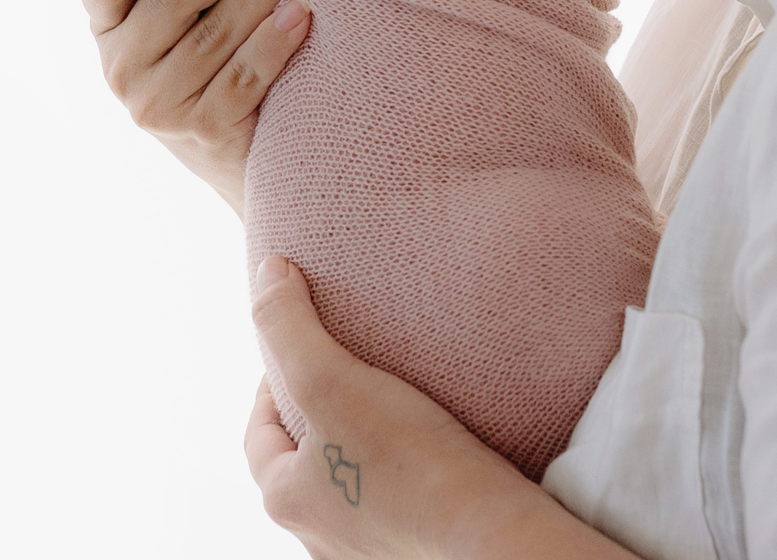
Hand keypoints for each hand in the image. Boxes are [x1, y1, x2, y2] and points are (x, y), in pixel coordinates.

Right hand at [75, 0, 310, 215]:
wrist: (230, 151)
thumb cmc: (210, 57)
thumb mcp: (181, 16)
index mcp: (107, 26)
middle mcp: (121, 66)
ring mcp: (159, 104)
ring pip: (214, 33)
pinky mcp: (203, 130)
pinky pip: (244, 76)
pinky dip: (275, 40)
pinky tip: (303, 10)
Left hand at [246, 257, 637, 559]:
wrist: (493, 532)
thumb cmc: (410, 460)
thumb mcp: (330, 380)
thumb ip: (289, 326)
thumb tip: (266, 269)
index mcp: (287, 500)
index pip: (258, 433)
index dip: (272, 384)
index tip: (303, 349)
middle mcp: (319, 535)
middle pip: (302, 460)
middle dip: (316, 413)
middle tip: (347, 370)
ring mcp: (367, 549)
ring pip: (347, 483)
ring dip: (358, 442)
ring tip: (389, 403)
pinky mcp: (414, 548)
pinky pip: (393, 500)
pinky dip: (398, 470)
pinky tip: (427, 448)